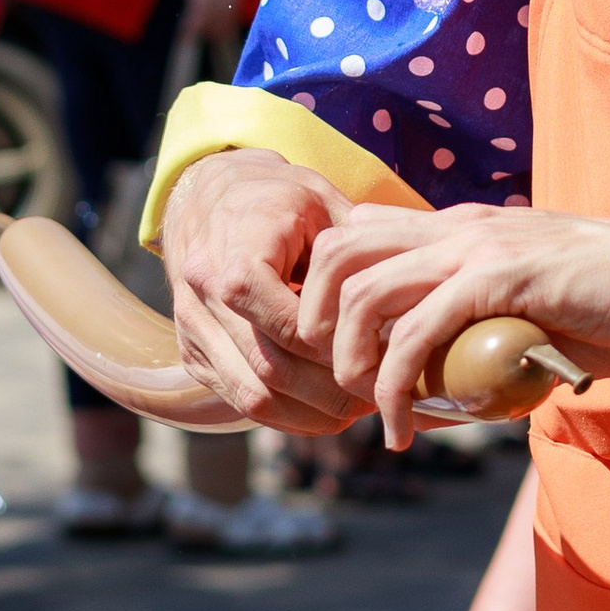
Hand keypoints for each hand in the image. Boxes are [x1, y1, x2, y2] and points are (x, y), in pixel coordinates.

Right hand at [162, 149, 371, 433]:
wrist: (211, 195)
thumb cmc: (279, 198)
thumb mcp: (322, 203)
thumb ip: (358, 248)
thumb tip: (416, 289)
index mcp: (235, 258)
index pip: (291, 328)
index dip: (341, 352)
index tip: (387, 360)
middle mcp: (202, 299)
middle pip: (273, 369)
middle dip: (334, 392)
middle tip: (385, 396)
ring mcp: (193, 331)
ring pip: (255, 395)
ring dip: (312, 411)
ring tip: (361, 409)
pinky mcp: (193, 354)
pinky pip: (241, 400)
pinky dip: (286, 415)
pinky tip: (327, 411)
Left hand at [293, 200, 609, 444]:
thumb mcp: (543, 308)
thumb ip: (497, 329)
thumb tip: (472, 382)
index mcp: (464, 227)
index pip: (361, 236)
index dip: (330, 295)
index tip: (343, 358)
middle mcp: (457, 225)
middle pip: (337, 253)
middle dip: (313, 323)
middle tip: (336, 385)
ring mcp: (477, 245)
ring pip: (361, 291)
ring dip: (346, 360)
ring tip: (368, 412)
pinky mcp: (499, 277)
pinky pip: (416, 331)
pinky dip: (395, 386)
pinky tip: (406, 426)